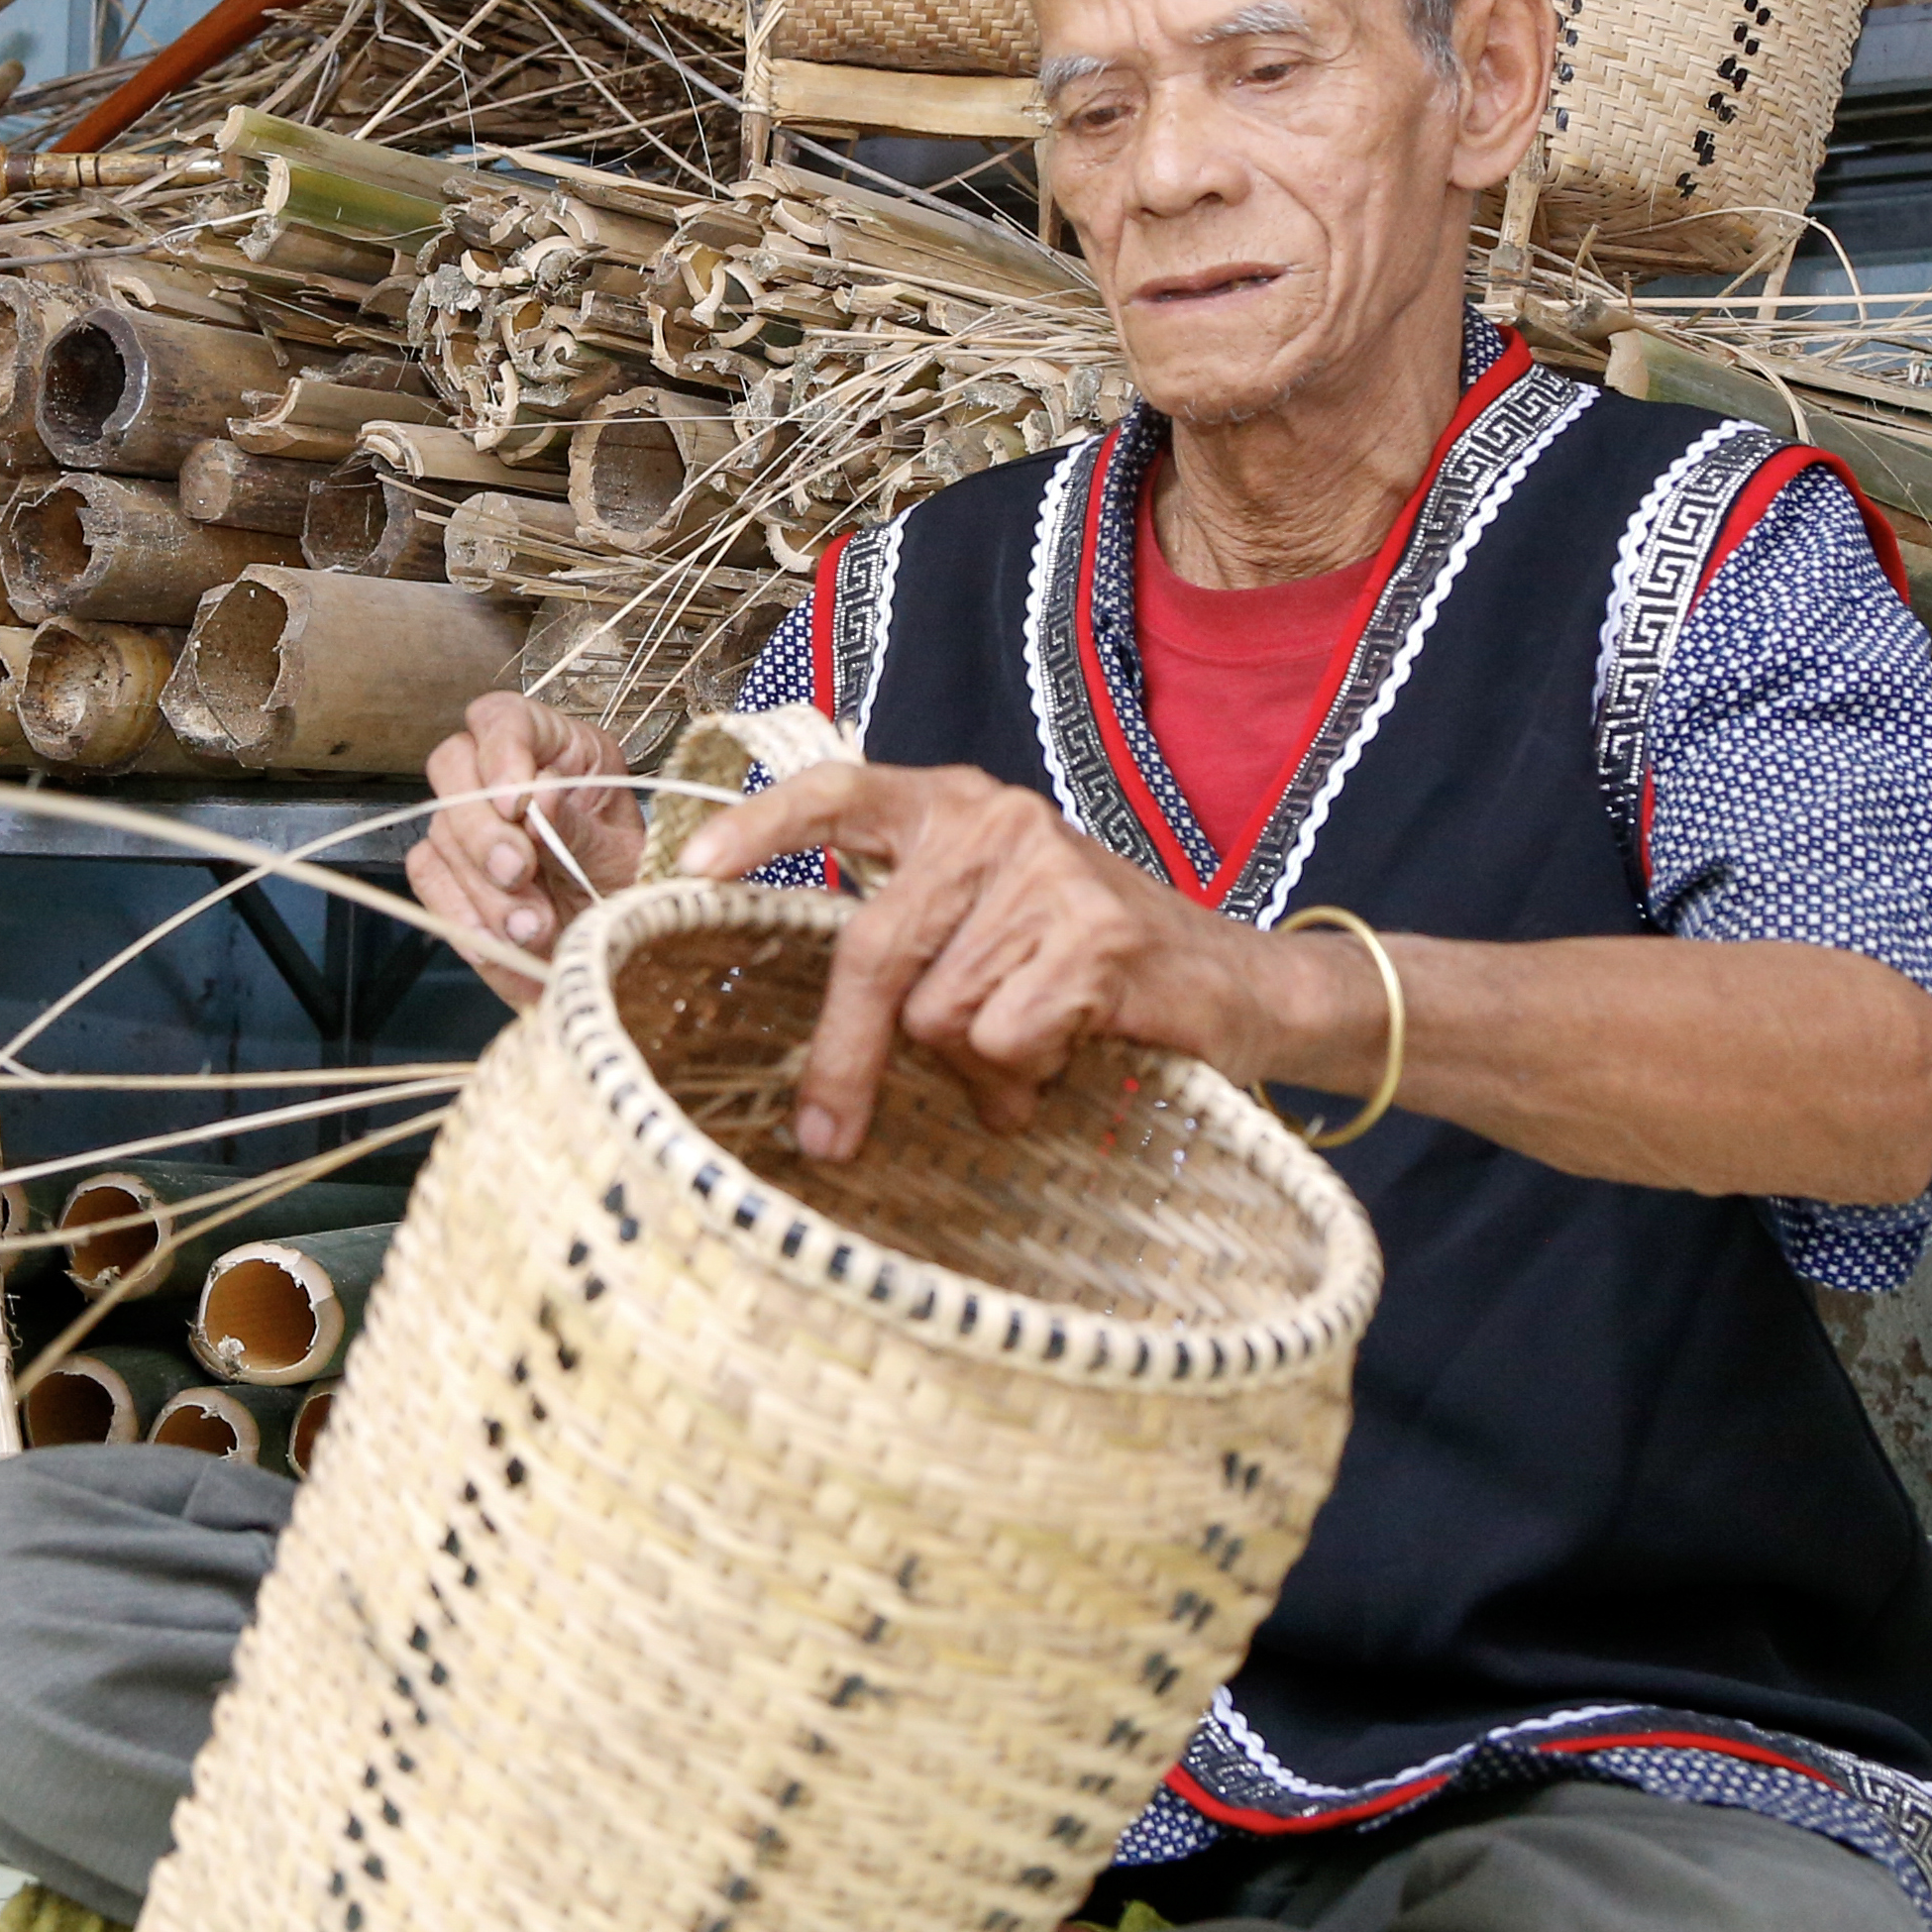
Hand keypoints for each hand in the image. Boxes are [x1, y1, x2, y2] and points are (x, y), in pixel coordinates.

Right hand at [412, 691, 644, 1002]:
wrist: (608, 957)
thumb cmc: (623, 894)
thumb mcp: (619, 859)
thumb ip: (580, 829)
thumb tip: (541, 798)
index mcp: (562, 752)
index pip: (507, 718)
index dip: (501, 751)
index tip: (514, 803)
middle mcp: (509, 778)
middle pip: (454, 764)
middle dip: (482, 826)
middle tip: (516, 873)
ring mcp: (472, 823)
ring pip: (441, 830)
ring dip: (483, 888)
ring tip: (532, 929)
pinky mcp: (449, 870)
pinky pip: (428, 879)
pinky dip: (460, 913)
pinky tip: (497, 942)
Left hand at [680, 762, 1363, 1159]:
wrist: (1239, 988)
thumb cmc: (1086, 970)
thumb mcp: (986, 935)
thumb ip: (908, 950)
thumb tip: (810, 1064)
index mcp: (954, 808)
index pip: (840, 792)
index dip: (764, 830)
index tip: (692, 870)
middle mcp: (997, 822)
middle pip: (872, 949)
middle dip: (844, 1059)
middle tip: (827, 1139)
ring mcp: (1051, 873)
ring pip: (938, 1014)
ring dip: (975, 1067)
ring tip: (1034, 1053)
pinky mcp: (1097, 937)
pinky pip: (1001, 1039)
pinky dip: (1026, 1075)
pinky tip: (1072, 1053)